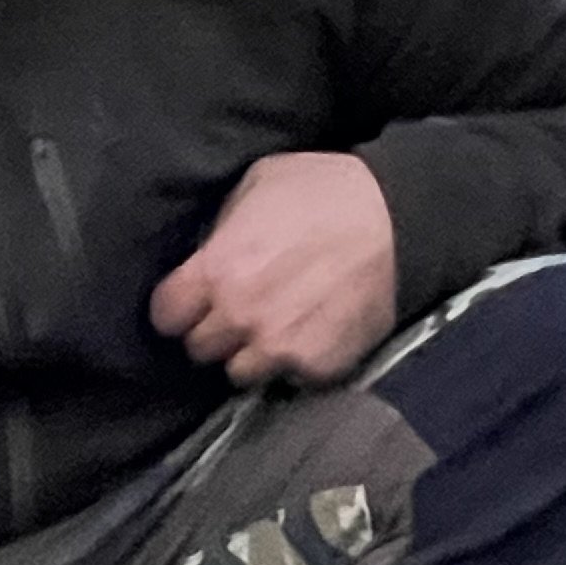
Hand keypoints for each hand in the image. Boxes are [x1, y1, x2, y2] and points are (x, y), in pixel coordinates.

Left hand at [148, 149, 398, 388]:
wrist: (399, 219)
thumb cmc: (325, 190)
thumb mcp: (257, 187)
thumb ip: (222, 230)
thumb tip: (206, 255)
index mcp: (217, 270)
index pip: (166, 316)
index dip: (179, 307)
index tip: (192, 302)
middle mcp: (241, 315)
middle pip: (200, 348)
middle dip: (215, 330)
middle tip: (242, 310)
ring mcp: (279, 347)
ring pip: (240, 372)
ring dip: (252, 353)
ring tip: (275, 327)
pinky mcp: (317, 366)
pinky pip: (289, 378)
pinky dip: (295, 363)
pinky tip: (310, 333)